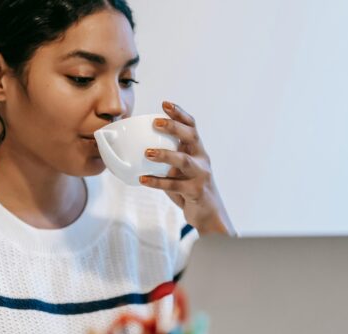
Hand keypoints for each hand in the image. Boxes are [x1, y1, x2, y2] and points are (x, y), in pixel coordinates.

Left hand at [139, 101, 235, 235]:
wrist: (209, 214)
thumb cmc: (190, 189)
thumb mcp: (181, 170)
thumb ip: (168, 160)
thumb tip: (139, 149)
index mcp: (198, 151)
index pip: (191, 126)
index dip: (179, 114)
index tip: (165, 104)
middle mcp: (202, 160)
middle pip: (191, 137)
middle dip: (174, 127)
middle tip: (156, 122)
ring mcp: (200, 175)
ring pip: (184, 161)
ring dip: (165, 155)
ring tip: (147, 153)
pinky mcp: (195, 191)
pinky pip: (174, 185)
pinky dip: (157, 182)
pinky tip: (143, 179)